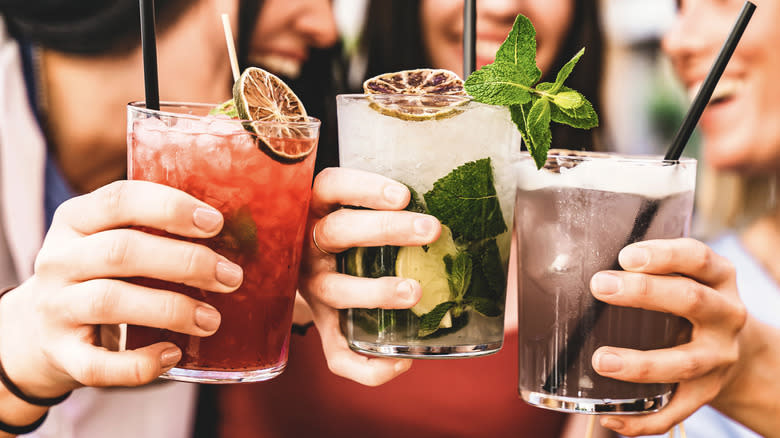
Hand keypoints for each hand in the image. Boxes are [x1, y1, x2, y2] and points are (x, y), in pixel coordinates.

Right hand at [0, 181, 242, 398]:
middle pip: (122, 251)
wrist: (36, 329)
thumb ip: (155, 230)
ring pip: (110, 301)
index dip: (170, 208)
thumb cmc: (98, 275)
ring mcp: (55, 308)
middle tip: (230, 277)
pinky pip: (97, 364)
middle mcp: (59, 259)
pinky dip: (139, 364)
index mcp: (76, 220)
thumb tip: (233, 236)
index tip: (215, 223)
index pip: (119, 200)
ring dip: (171, 309)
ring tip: (212, 320)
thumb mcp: (111, 239)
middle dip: (185, 262)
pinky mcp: (61, 354)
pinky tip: (173, 355)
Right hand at [298, 168, 440, 385]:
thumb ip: (387, 205)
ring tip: (414, 291)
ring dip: (375, 291)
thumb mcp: (351, 208)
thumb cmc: (346, 230)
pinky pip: (336, 354)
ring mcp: (312, 288)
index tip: (403, 195)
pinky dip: (366, 366)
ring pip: (335, 290)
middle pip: (338, 232)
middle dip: (386, 230)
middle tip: (431, 229)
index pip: (331, 187)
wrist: (294, 267)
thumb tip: (452, 202)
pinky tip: (402, 362)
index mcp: (317, 209)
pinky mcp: (322, 325)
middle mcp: (308, 247)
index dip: (363, 189)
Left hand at [589, 238, 746, 435]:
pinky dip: (643, 420)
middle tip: (599, 286)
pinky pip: (676, 412)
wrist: (736, 350)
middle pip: (690, 300)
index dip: (663, 254)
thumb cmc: (687, 302)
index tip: (625, 255)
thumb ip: (645, 268)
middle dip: (644, 292)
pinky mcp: (707, 393)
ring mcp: (719, 358)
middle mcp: (726, 316)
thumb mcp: (683, 276)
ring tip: (601, 360)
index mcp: (718, 278)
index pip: (697, 258)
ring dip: (641, 364)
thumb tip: (569, 263)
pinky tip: (611, 417)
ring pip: (684, 363)